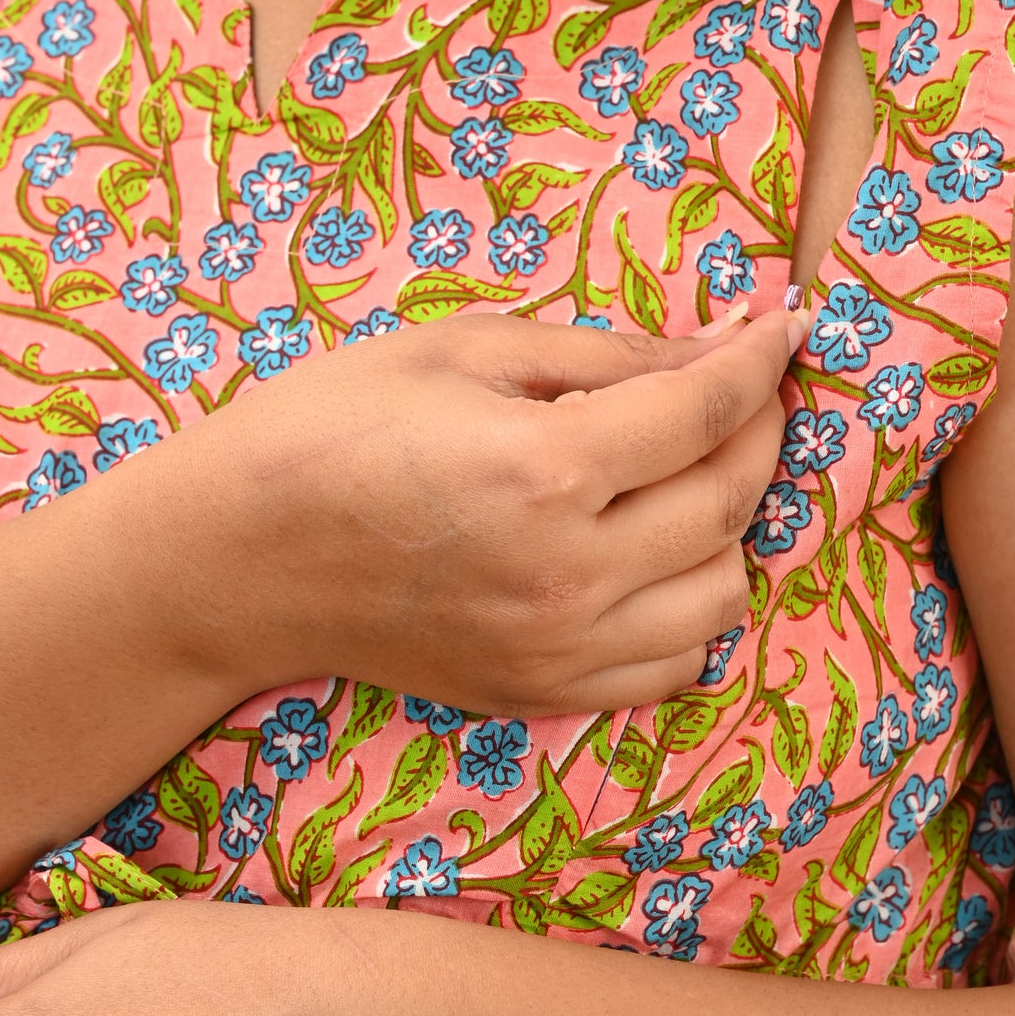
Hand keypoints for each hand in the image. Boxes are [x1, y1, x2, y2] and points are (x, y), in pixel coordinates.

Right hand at [175, 304, 807, 715]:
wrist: (232, 557)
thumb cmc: (330, 425)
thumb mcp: (462, 350)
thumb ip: (603, 353)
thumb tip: (716, 345)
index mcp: (544, 471)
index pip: (704, 412)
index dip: (758, 358)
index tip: (782, 320)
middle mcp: (567, 576)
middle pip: (730, 502)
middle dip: (758, 428)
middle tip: (742, 380)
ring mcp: (556, 651)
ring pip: (722, 594)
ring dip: (731, 521)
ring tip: (688, 465)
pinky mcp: (539, 696)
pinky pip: (672, 666)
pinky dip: (691, 606)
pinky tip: (651, 550)